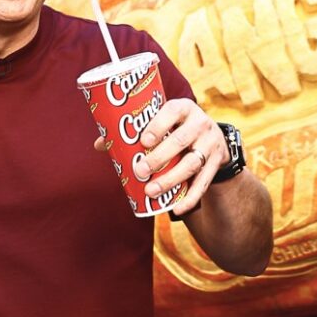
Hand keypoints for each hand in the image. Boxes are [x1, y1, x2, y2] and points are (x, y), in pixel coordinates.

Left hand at [123, 98, 228, 215]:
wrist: (214, 136)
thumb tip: (100, 144)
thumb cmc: (176, 128)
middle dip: (159, 157)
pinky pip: (204, 182)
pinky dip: (191, 197)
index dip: (159, 124)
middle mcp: (200, 123)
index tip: (144, 140)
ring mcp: (211, 144)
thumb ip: (136, 131)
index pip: (172, 111)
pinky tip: (177, 208)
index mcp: (183, 108)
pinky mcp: (216, 163)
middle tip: (140, 171)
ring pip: (192, 163)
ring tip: (151, 191)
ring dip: (171, 179)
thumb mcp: (164, 121)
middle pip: (181, 140)